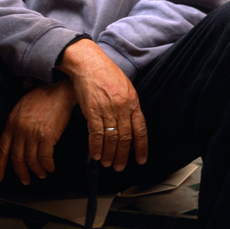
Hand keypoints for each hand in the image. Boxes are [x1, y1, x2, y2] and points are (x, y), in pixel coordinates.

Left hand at [0, 78, 76, 184]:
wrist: (58, 88)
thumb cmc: (42, 97)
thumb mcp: (22, 108)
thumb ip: (17, 125)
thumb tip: (16, 143)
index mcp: (11, 122)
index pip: (2, 149)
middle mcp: (20, 129)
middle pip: (17, 159)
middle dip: (21, 173)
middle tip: (26, 180)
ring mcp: (33, 133)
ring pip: (31, 161)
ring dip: (37, 171)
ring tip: (41, 173)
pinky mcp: (47, 136)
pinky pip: (45, 158)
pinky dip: (48, 166)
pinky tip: (50, 167)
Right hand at [56, 39, 147, 171]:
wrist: (88, 61)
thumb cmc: (105, 71)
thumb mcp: (125, 85)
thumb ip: (129, 103)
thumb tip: (130, 121)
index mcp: (132, 101)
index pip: (140, 130)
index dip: (141, 147)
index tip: (140, 160)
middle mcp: (122, 107)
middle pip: (125, 138)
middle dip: (123, 155)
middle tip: (120, 167)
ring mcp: (107, 109)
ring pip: (111, 139)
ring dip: (109, 154)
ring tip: (107, 163)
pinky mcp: (92, 110)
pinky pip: (96, 134)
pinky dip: (96, 146)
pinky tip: (96, 154)